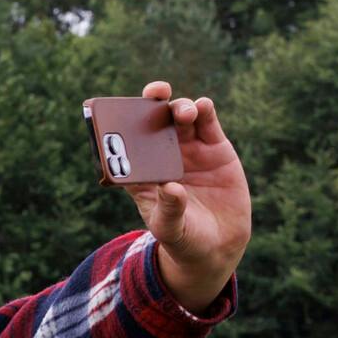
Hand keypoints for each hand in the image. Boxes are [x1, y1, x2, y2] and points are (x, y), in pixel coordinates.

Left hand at [128, 80, 250, 312]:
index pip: (125, 143)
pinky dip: (205, 110)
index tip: (120, 112)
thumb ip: (169, 209)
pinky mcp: (214, 147)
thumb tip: (171, 188)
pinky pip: (207, 122)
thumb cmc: (184, 238)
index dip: (120, 124)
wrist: (217, 245)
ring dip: (180, 107)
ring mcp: (189, 148)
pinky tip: (203, 106)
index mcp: (142, 172)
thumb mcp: (171, 228)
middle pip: (153, 121)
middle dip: (152, 102)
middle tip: (155, 93)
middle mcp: (162, 155)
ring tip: (184, 113)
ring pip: (180, 117)